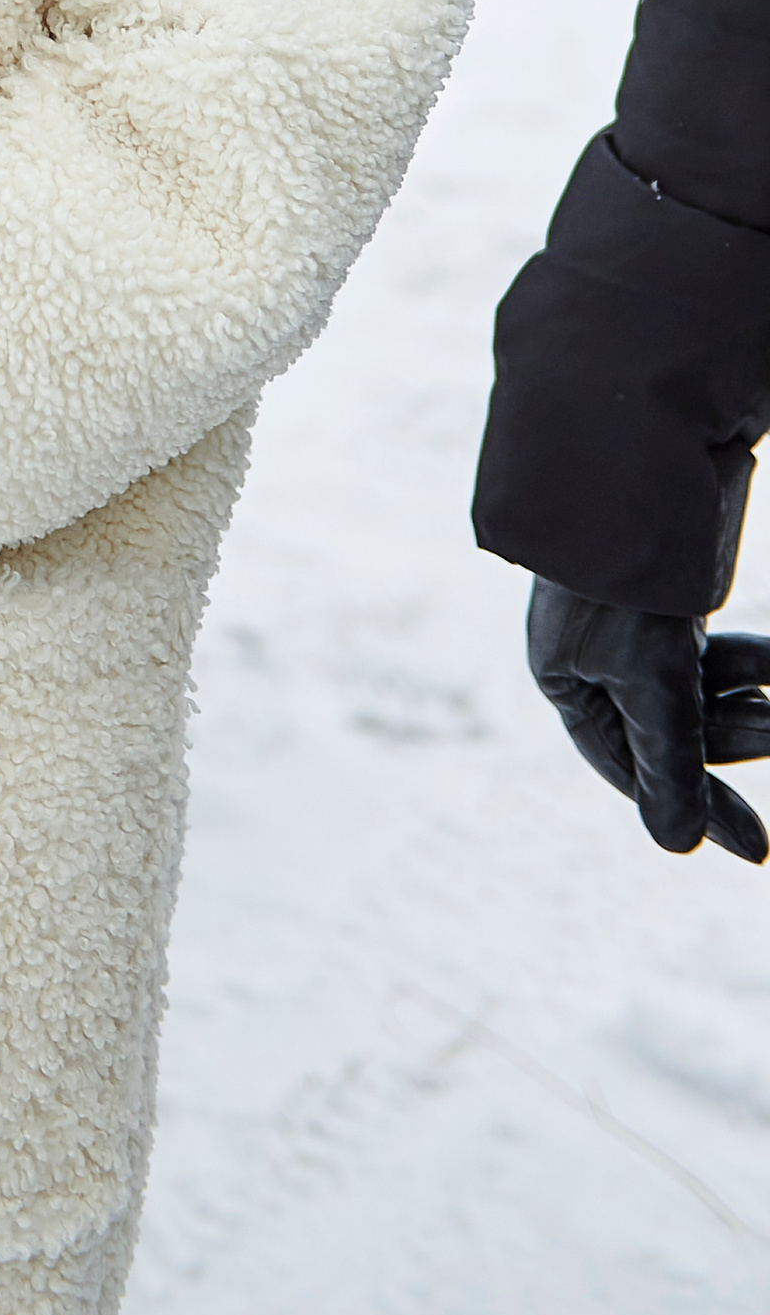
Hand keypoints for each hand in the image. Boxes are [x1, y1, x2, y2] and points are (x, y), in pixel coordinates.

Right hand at [527, 578, 769, 856]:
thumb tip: (677, 847)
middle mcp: (592, 659)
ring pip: (698, 694)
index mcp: (563, 680)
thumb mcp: (653, 681)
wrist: (632, 466)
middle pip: (672, 733)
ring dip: (748, 704)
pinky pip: (711, 656)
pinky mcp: (666, 603)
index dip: (696, 806)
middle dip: (732, 741)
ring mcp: (630, 630)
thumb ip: (671, 765)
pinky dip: (748, 665)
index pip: (633, 769)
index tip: (757, 845)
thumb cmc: (624, 580)